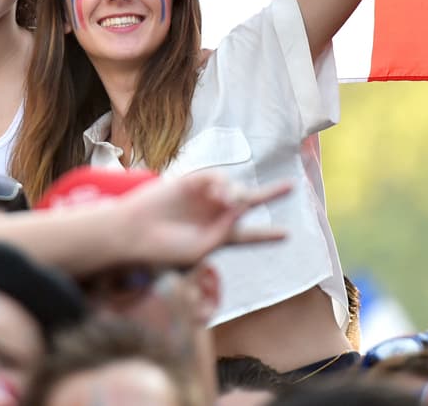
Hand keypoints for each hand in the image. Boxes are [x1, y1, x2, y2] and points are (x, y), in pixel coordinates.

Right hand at [116, 172, 291, 265]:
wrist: (135, 233)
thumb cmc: (165, 250)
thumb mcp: (202, 249)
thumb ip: (225, 232)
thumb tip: (241, 207)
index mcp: (217, 236)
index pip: (248, 236)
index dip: (267, 235)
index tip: (287, 234)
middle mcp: (213, 214)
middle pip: (247, 203)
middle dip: (269, 194)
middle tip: (291, 187)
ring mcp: (202, 197)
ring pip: (234, 190)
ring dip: (236, 194)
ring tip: (228, 202)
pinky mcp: (190, 182)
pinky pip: (215, 178)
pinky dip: (222, 184)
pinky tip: (219, 194)